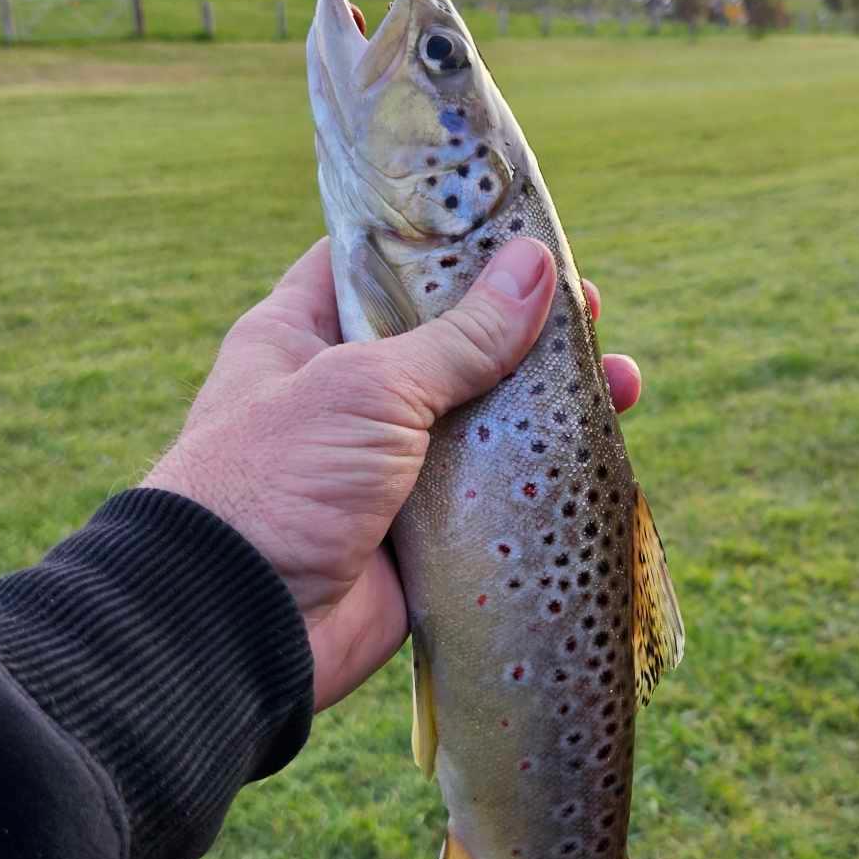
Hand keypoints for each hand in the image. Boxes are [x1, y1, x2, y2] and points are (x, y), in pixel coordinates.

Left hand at [142, 238, 641, 709]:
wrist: (237, 626)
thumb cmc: (277, 480)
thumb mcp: (369, 387)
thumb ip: (460, 336)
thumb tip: (539, 267)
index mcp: (300, 336)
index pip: (373, 266)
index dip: (444, 245)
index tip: (517, 231)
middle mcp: (343, 397)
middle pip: (448, 342)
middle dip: (522, 327)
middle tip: (592, 309)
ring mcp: (384, 470)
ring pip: (482, 421)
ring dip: (550, 402)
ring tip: (621, 382)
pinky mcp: (420, 538)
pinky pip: (493, 498)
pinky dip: (544, 478)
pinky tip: (600, 452)